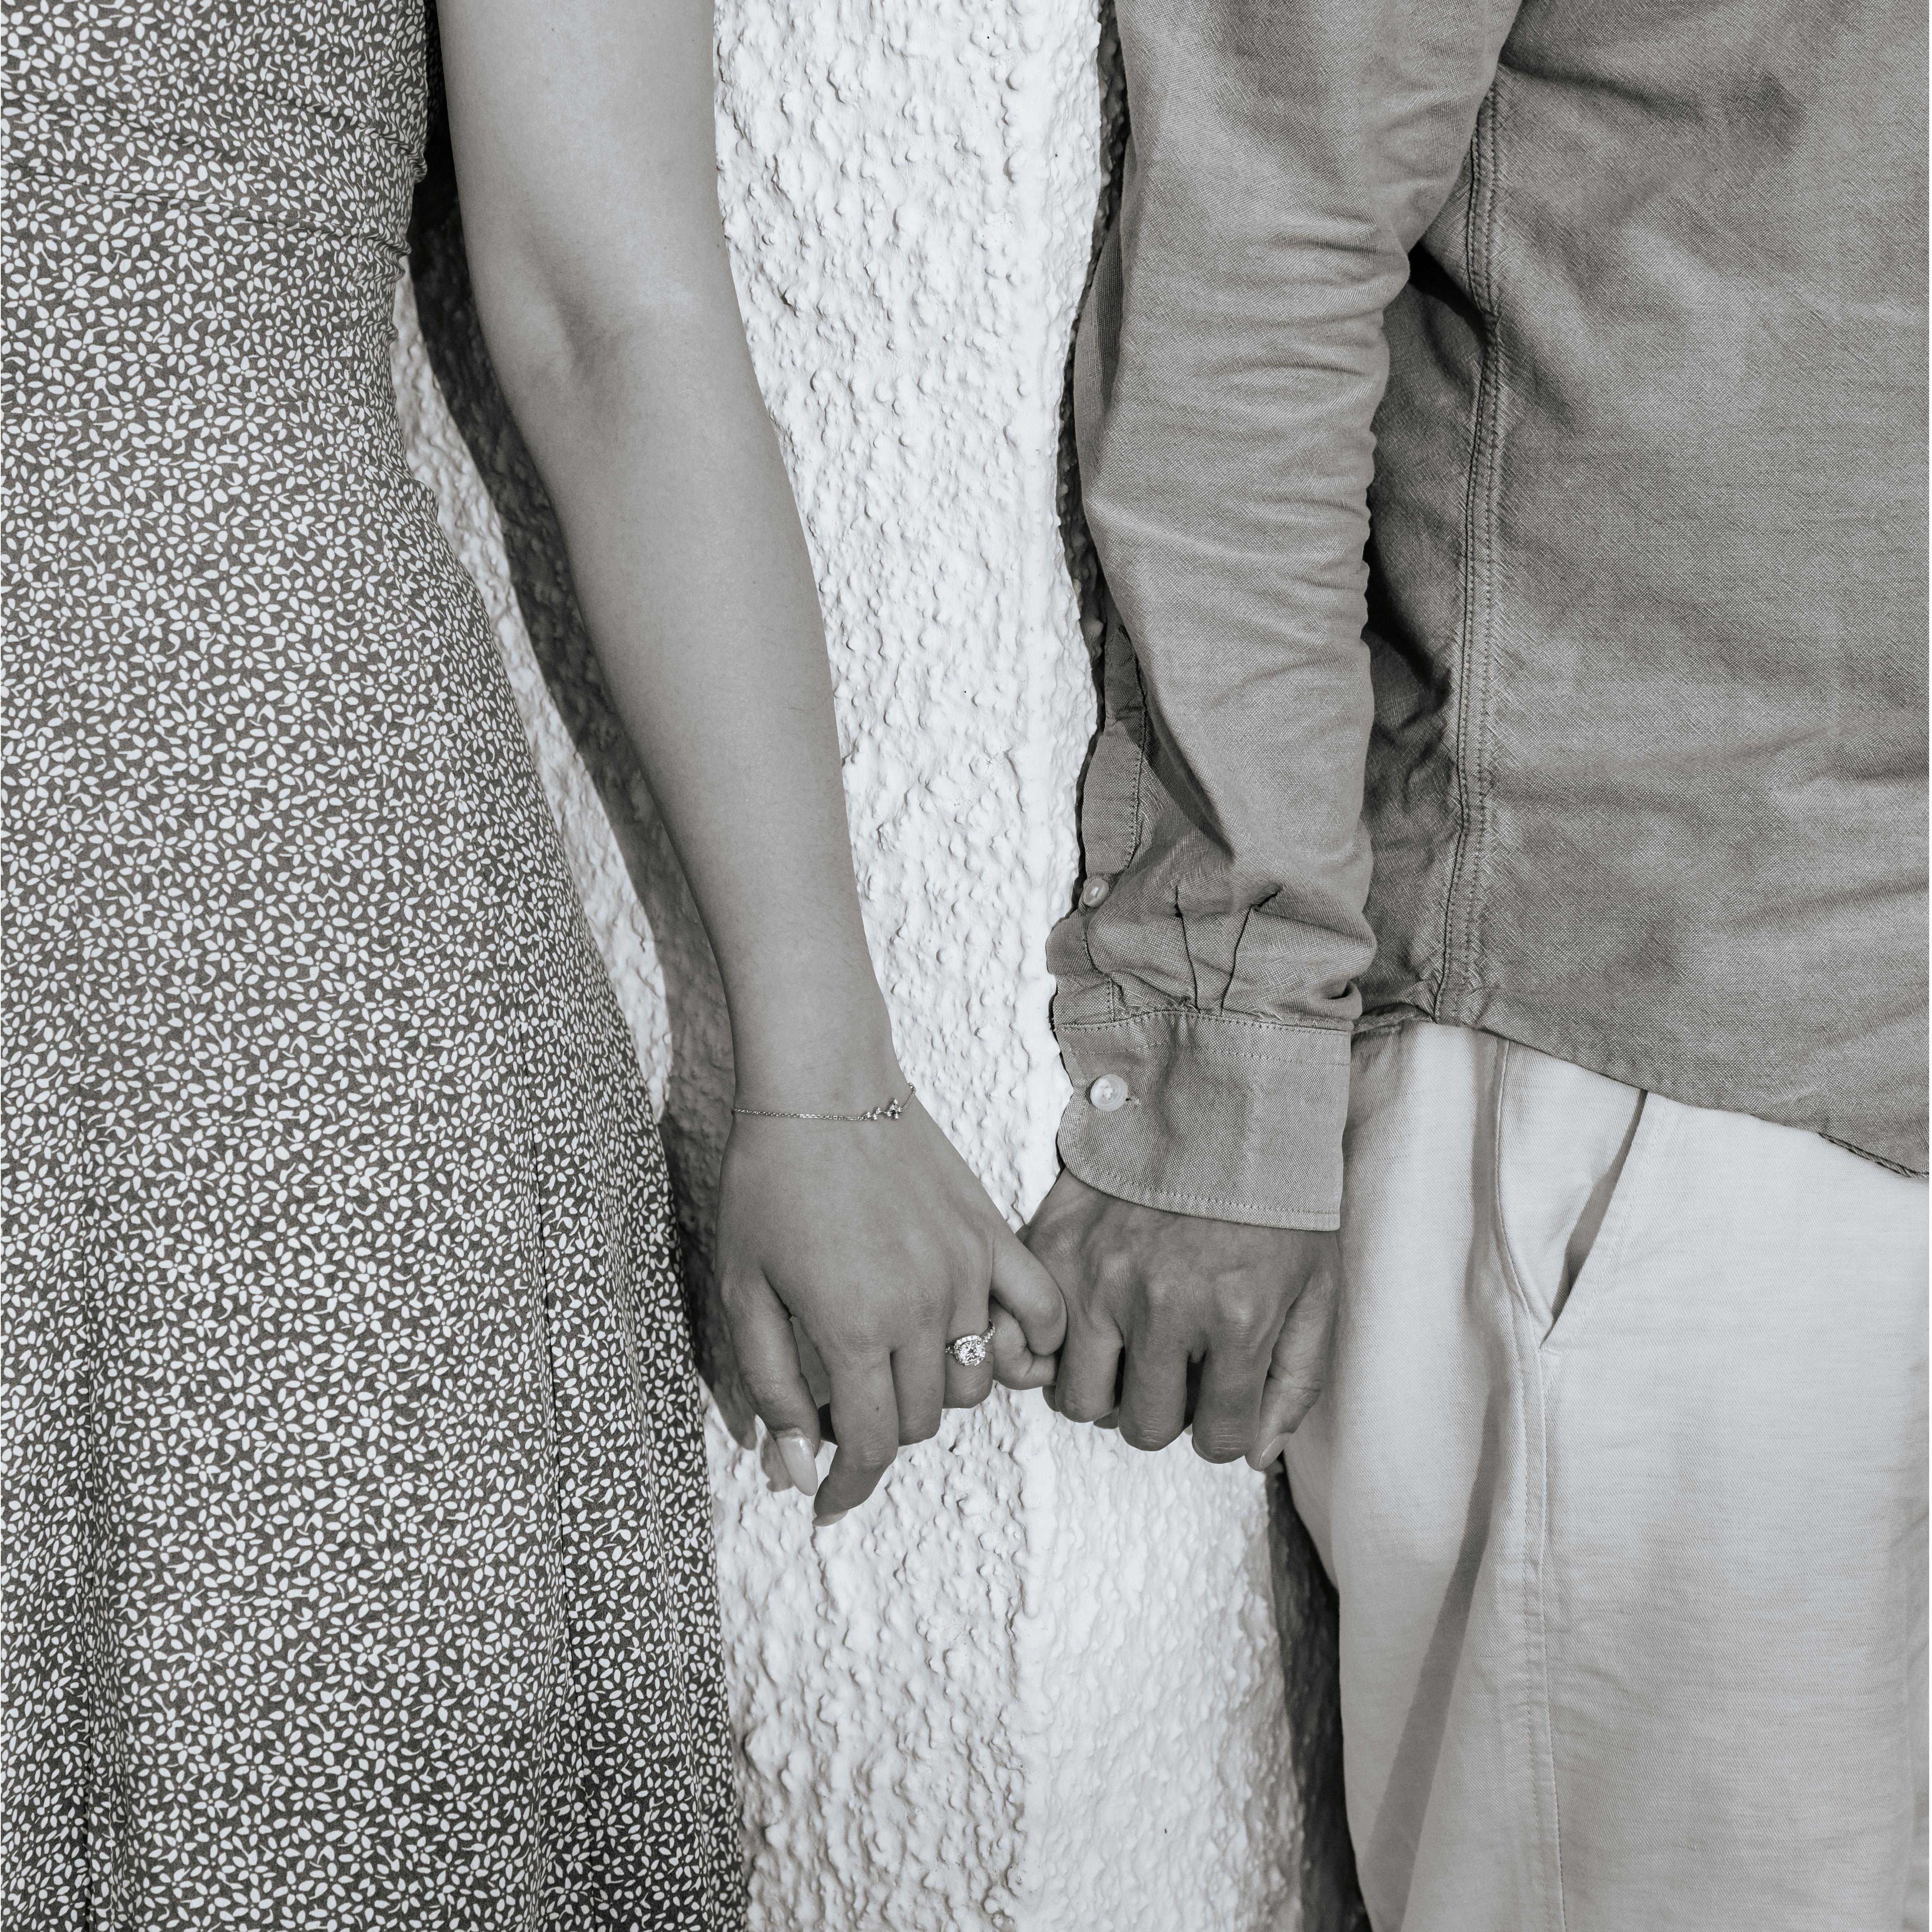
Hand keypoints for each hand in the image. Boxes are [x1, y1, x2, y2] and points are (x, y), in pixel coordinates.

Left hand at [718, 1092, 1065, 1523]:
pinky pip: (1040, 1311)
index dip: (846, 1485)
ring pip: (973, 1377)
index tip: (827, 1501)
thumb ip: (772, 1387)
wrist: (821, 1087)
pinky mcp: (993, 1236)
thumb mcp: (742, 1292)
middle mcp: (919, 1308)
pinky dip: (1029, 1344)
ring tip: (896, 1362)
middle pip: (922, 1419)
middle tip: (841, 1400)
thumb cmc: (768, 1186)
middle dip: (880, 1429)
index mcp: (852, 1327)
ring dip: (934, 1389)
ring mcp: (966, 1272)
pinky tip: (997, 1347)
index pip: (870, 1444)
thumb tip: (791, 1472)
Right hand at [1020, 1169, 1336, 1466]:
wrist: (1221, 1105)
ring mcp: (1099, 1276)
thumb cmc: (1277, 1202)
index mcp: (1236, 1318)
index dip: (1222, 1430)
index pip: (1214, 1438)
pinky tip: (1090, 1322)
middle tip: (1176, 1372)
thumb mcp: (1316, 1291)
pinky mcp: (1056, 1248)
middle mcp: (1162, 1304)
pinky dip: (1057, 1345)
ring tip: (1129, 1351)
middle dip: (1164, 1412)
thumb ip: (1295, 1381)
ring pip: (1079, 1397)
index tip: (1221, 1401)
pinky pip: (1035, 1338)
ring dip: (1107, 1387)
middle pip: (1142, 1427)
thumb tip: (1252, 1454)